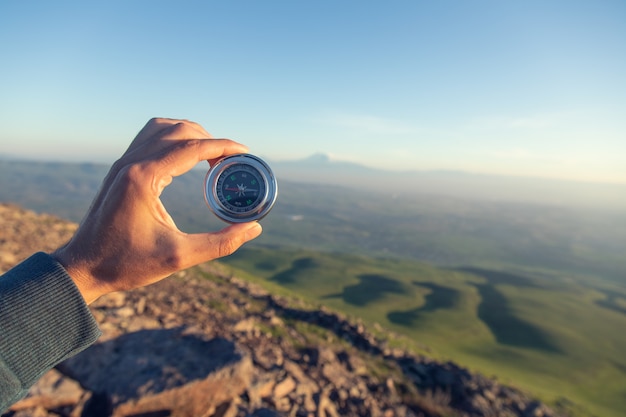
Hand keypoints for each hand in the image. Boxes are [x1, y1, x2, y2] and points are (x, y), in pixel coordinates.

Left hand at [52, 118, 261, 303]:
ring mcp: (122, 164)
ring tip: (210, 154)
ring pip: (161, 128)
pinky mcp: (119, 170)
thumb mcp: (179, 256)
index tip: (245, 152)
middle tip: (231, 160)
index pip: (192, 147)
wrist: (82, 268)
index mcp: (144, 177)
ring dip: (190, 134)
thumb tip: (254, 229)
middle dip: (210, 139)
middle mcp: (131, 163)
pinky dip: (172, 139)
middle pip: (179, 130)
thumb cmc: (126, 264)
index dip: (223, 146)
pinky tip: (185, 159)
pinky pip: (149, 138)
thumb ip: (221, 243)